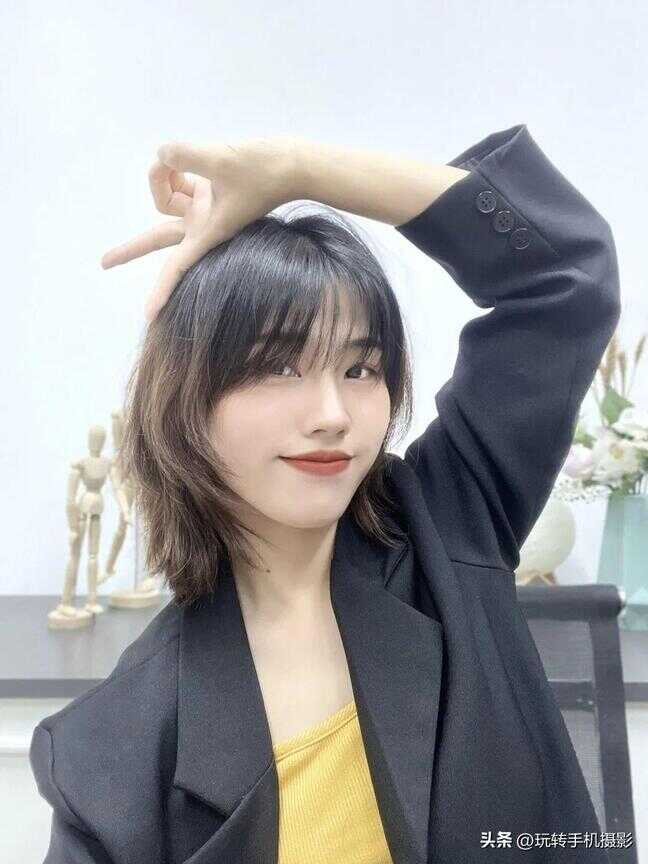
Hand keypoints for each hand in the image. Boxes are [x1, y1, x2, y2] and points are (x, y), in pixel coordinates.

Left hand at [100, 136, 302, 322]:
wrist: (294, 164)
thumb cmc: (266, 170)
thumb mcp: (222, 158)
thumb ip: (184, 153)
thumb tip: (160, 152)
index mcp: (208, 231)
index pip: (177, 266)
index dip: (161, 290)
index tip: (147, 315)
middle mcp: (202, 223)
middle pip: (157, 237)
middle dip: (131, 248)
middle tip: (103, 263)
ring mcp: (205, 207)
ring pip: (166, 196)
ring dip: (162, 174)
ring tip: (172, 159)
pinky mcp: (210, 189)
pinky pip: (180, 178)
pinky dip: (177, 165)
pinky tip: (187, 157)